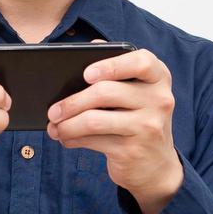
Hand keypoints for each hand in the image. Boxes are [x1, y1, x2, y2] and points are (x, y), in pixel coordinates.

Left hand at [46, 39, 182, 213]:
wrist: (157, 166)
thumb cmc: (137, 119)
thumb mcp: (137, 94)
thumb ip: (117, 69)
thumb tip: (89, 46)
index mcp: (158, 78)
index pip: (142, 62)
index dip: (111, 65)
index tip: (86, 74)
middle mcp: (159, 100)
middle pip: (105, 92)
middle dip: (72, 102)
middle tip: (53, 110)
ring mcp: (148, 126)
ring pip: (94, 120)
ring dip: (67, 125)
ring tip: (55, 126)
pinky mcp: (133, 150)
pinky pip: (93, 140)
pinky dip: (73, 139)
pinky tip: (66, 138)